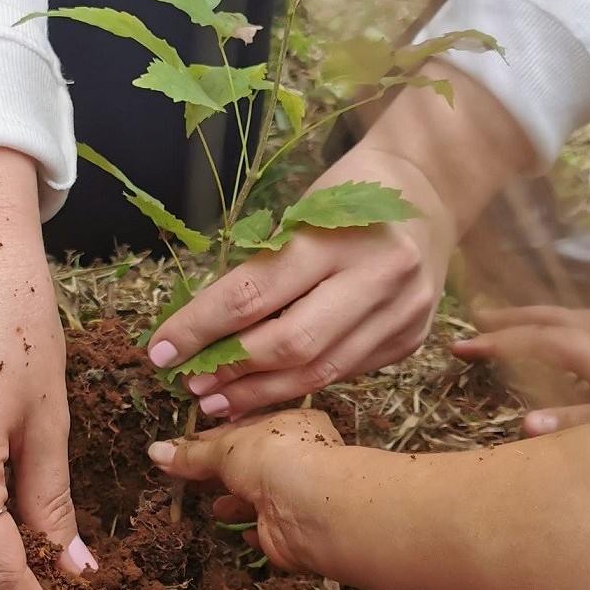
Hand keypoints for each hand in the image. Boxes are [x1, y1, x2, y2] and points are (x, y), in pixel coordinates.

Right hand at [147, 410, 343, 572]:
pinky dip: (248, 527)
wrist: (313, 509)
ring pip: (256, 496)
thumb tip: (152, 452)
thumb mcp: (226, 448)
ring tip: (211, 505)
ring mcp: (294, 495)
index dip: (207, 440)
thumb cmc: (273, 458)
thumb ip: (191, 454)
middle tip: (184, 478)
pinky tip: (233, 527)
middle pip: (246, 464)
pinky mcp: (290, 530)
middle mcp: (294, 458)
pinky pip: (265, 527)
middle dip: (217, 472)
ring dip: (232, 501)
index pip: (239, 430)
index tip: (178, 448)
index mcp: (286, 425)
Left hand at [148, 146, 455, 417]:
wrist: (428, 188)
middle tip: (189, 383)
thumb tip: (200, 327)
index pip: (253, 293)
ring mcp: (401, 314)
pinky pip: (344, 372)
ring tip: (215, 401)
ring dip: (260, 393)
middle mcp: (377, 278)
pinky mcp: (412, 340)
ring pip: (320, 372)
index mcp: (336, 237)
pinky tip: (264, 392)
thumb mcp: (298, 214)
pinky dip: (299, 385)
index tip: (160, 350)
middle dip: (231, 371)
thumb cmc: (344, 195)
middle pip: (290, 344)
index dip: (200, 327)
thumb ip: (261, 268)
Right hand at [453, 306, 589, 435]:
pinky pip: (579, 322)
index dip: (493, 342)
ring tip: (508, 321)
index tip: (458, 348)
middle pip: (546, 318)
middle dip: (509, 318)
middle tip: (476, 319)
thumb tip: (525, 425)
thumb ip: (570, 418)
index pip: (531, 339)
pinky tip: (556, 336)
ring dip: (532, 317)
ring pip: (564, 315)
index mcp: (585, 349)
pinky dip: (557, 324)